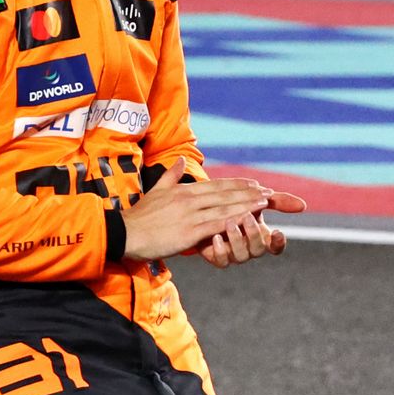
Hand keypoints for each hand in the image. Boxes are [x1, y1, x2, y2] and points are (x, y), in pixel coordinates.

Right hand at [123, 158, 291, 263]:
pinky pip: (215, 225)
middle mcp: (189, 201)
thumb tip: (178, 160)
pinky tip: (247, 220)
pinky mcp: (189, 233)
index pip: (216, 185)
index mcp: (184, 191)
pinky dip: (233, 221)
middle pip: (225, 195)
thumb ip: (170, 176)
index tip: (254, 183)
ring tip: (264, 204)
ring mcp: (190, 216)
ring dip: (246, 206)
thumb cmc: (139, 217)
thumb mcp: (156, 191)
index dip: (237, 184)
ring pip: (224, 208)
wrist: (125, 233)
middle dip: (249, 194)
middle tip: (268, 193)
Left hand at [197, 185, 306, 266]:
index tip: (277, 232)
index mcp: (263, 237)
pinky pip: (222, 261)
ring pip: (241, 256)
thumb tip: (303, 205)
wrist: (208, 210)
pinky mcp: (217, 258)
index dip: (278, 243)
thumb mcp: (257, 199)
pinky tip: (216, 236)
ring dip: (237, 239)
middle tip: (247, 217)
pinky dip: (220, 250)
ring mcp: (234, 254)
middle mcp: (250, 248)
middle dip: (254, 234)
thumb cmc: (236, 204)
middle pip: (258, 250)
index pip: (276, 247)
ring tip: (229, 222)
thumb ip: (278, 201)